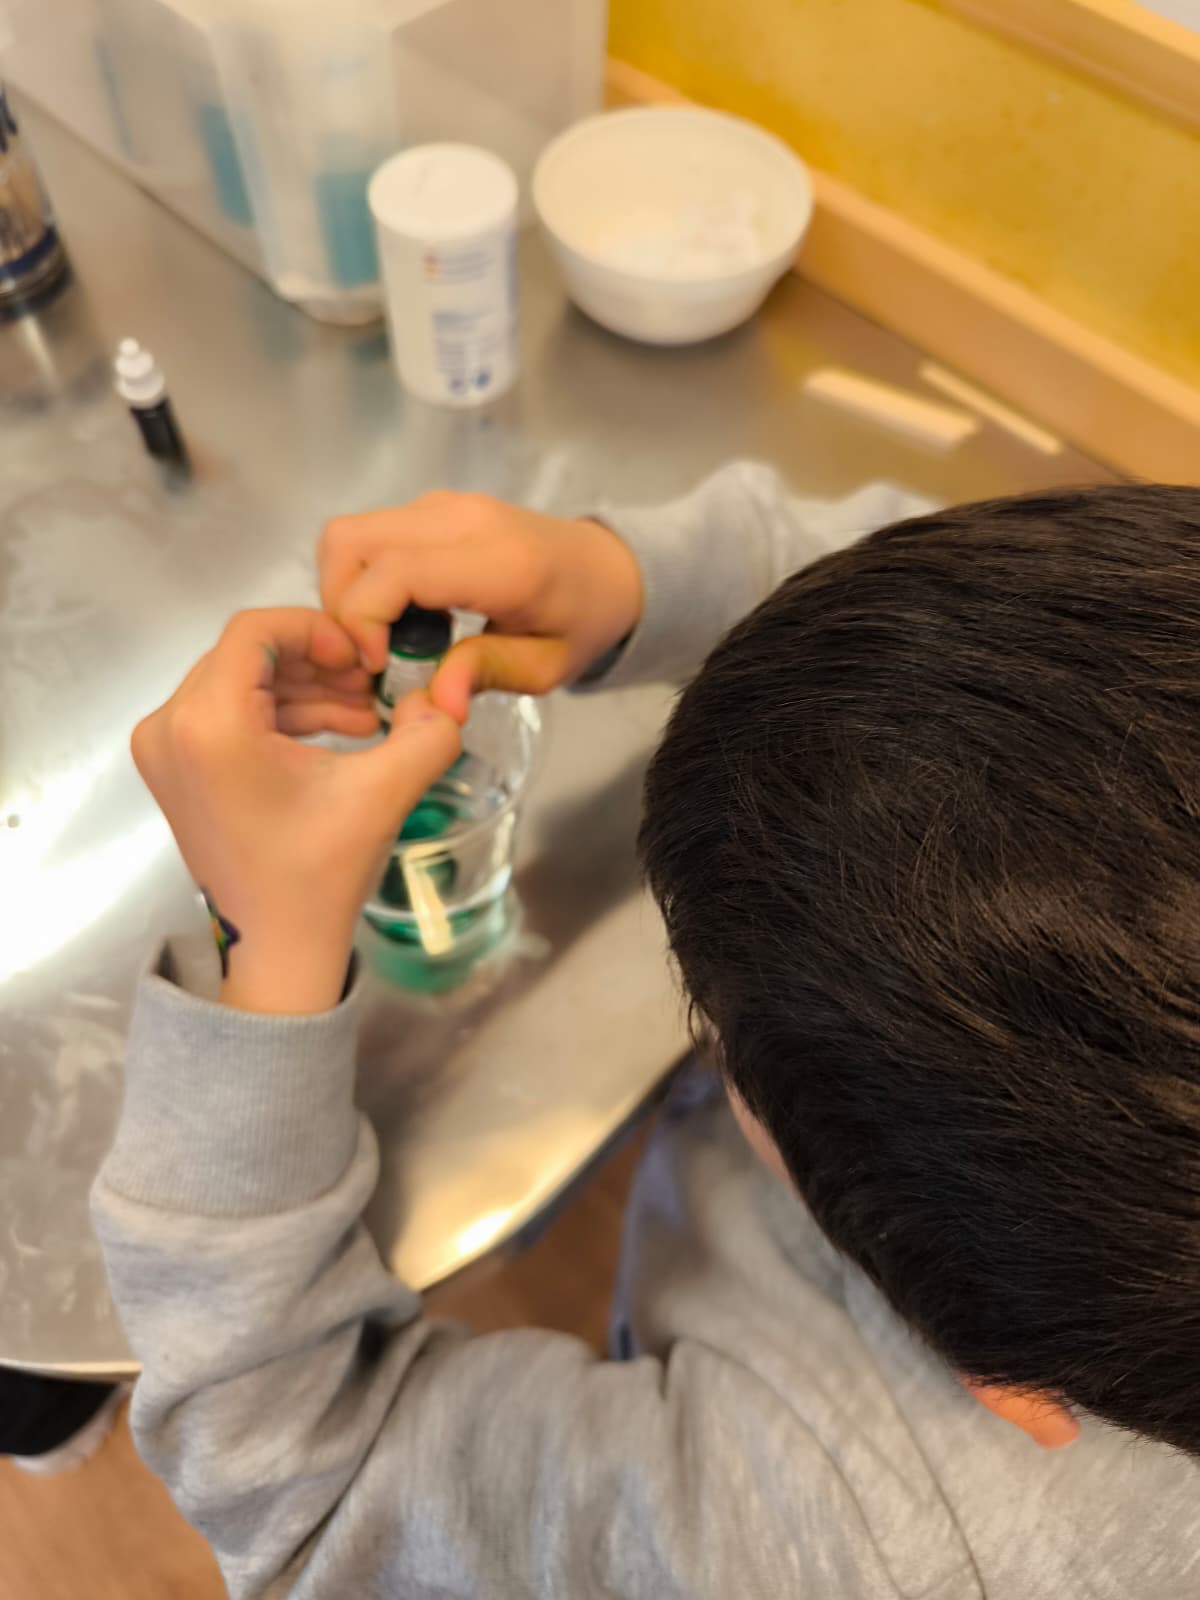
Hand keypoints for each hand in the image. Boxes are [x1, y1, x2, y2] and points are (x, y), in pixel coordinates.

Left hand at [132, 608, 460, 1014]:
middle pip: (246, 654)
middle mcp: (170, 728)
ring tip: (361, 713)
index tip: (362, 659)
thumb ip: (428, 731)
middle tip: (369, 685)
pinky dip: (278, 711)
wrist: (277, 947)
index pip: (256, 630)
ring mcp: (163, 750)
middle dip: (314, 660)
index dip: (317, 630)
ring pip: (238, 680)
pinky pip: (226, 711)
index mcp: (209, 726)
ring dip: (301, 686)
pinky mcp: (172, 768)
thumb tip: (442, 697)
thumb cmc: (320, 875)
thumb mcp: (384, 792)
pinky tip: (332, 732)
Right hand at [319, 493, 643, 721]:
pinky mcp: (433, 507)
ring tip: (380, 639)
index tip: (374, 667)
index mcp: (498, 561)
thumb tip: (438, 707)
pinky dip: (363, 577)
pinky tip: (398, 616)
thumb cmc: (581, 622)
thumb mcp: (545, 667)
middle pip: (351, 542)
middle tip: (369, 657)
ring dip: (346, 591)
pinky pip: (371, 534)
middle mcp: (462, 519)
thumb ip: (486, 675)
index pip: (395, 572)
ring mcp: (444, 505)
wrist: (608, 568)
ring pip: (350, 534)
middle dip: (341, 607)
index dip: (363, 621)